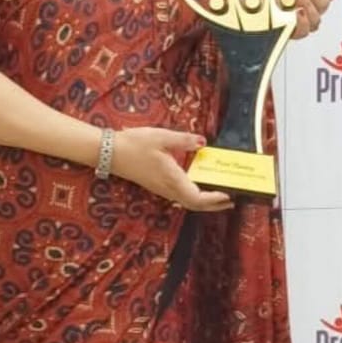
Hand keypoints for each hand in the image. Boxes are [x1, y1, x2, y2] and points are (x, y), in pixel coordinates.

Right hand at [110, 128, 232, 211]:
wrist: (110, 152)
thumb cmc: (135, 144)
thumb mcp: (162, 137)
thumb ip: (184, 140)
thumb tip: (203, 142)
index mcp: (172, 179)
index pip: (198, 198)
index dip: (214, 200)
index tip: (229, 196)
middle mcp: (168, 189)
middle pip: (195, 204)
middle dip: (214, 205)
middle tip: (231, 200)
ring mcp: (162, 189)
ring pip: (187, 202)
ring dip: (205, 202)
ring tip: (219, 197)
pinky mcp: (157, 186)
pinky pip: (180, 196)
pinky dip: (193, 196)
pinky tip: (198, 187)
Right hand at [249, 0, 339, 39]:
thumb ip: (255, 3)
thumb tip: (255, 4)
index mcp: (290, 27)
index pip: (301, 31)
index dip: (300, 23)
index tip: (295, 11)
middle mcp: (306, 20)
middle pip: (314, 17)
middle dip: (305, 3)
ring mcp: (317, 6)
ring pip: (323, 3)